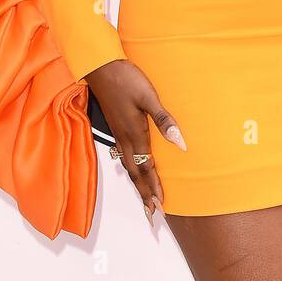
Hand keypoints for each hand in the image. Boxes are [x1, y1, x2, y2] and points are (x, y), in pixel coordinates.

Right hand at [86, 59, 186, 226]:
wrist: (100, 66)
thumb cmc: (126, 79)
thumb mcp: (149, 97)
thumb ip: (164, 121)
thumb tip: (181, 144)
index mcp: (135, 134)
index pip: (147, 168)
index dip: (154, 187)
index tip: (160, 206)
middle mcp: (125, 138)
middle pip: (136, 172)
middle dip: (144, 194)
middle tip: (151, 213)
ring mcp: (118, 132)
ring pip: (129, 165)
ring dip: (137, 183)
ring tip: (144, 198)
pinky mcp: (116, 126)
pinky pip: (124, 155)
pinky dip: (131, 168)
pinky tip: (133, 168)